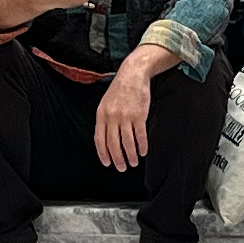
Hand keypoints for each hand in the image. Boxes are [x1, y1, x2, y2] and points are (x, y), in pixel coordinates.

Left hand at [90, 48, 162, 170]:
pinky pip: (140, 135)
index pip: (100, 140)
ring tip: (134, 162)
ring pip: (127, 143)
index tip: (108, 164)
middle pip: (113, 144)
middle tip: (122, 168)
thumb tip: (105, 140)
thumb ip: (104, 120)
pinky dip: (142, 146)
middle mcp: (112, 117)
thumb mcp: (105, 103)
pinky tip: (143, 152)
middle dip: (118, 159)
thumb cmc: (119, 90)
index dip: (103, 154)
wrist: (132, 74)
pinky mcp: (139, 115)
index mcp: (101, 115)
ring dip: (131, 155)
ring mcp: (125, 116)